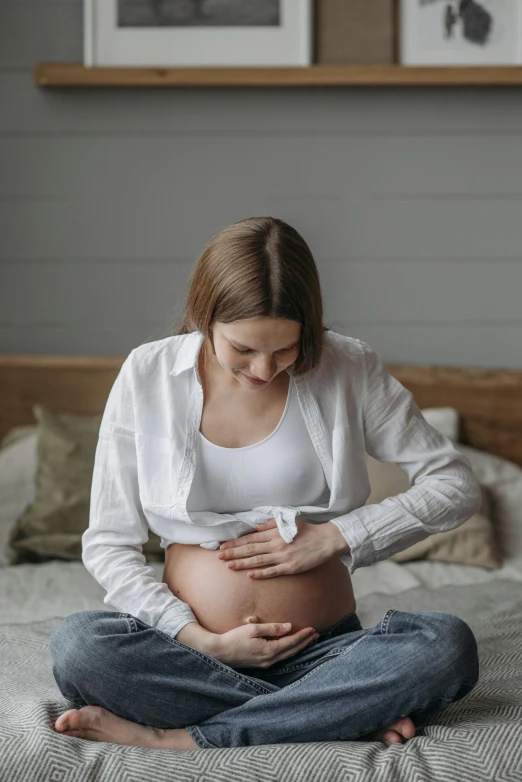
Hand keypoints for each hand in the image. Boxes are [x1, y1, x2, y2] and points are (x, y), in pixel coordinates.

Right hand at [213, 616, 319, 667]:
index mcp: (269, 651)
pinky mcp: (261, 664)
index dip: (303, 636)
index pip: (291, 642)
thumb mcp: (253, 629)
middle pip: (292, 651)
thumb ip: (272, 628)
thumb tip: (289, 627)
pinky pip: (280, 657)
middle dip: (305, 642)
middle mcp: (269, 660)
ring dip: (298, 647)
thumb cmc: (234, 638)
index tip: (312, 629)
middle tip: (316, 635)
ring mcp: (265, 664)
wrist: (219, 652)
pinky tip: (291, 647)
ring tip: (308, 640)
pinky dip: (289, 651)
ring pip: (287, 655)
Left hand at [217, 517, 337, 578]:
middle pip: (250, 549)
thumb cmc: (307, 530)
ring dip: (242, 563)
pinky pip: (273, 571)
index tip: (223, 545)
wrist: (326, 540)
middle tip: (219, 556)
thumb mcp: (288, 522)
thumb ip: (270, 525)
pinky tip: (250, 575)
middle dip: (233, 553)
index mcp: (275, 532)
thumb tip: (255, 528)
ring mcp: (283, 557)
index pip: (250, 538)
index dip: (235, 542)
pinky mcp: (291, 567)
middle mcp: (276, 544)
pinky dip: (261, 573)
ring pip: (258, 561)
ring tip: (229, 565)